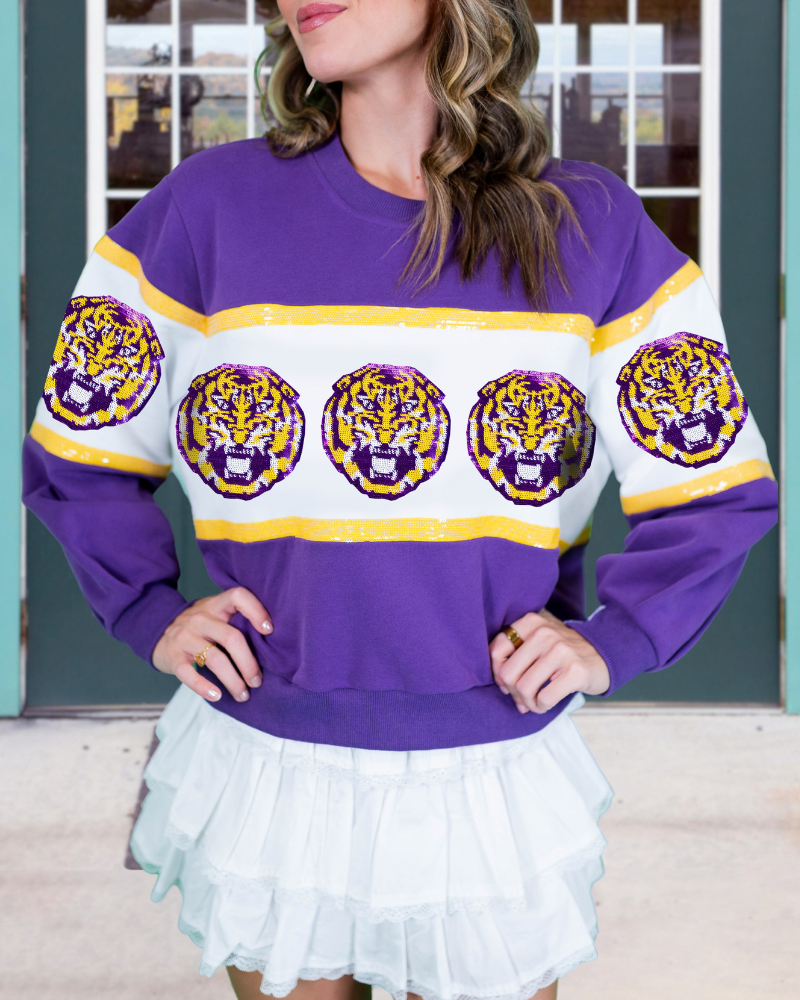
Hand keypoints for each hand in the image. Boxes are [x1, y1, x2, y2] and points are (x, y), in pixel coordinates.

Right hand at [152, 587, 271, 703]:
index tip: (269, 631)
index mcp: (215, 605)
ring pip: (215, 659)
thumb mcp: (214, 614)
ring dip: (233, 681)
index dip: (256, 610)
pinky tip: (218, 696)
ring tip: (243, 695)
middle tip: (257, 681)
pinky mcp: (173, 657)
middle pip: (232, 637)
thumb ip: (235, 620)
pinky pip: (189, 674)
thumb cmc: (198, 626)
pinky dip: (204, 687)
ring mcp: (185, 637)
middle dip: (249, 663)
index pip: (238, 596)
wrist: (157, 630)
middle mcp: (200, 618)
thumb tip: (270, 645)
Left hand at [489, 608, 609, 713]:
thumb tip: (501, 685)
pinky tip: (546, 704)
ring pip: (524, 688)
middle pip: (508, 674)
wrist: (605, 654)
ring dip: (527, 703)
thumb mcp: (539, 639)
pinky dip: (541, 707)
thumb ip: (516, 653)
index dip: (497, 673)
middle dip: (512, 692)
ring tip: (534, 703)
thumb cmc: (564, 652)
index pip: (497, 650)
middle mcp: (544, 633)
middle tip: (522, 697)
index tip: (507, 683)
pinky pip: (544, 698)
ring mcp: (561, 651)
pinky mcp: (575, 671)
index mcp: (531, 622)